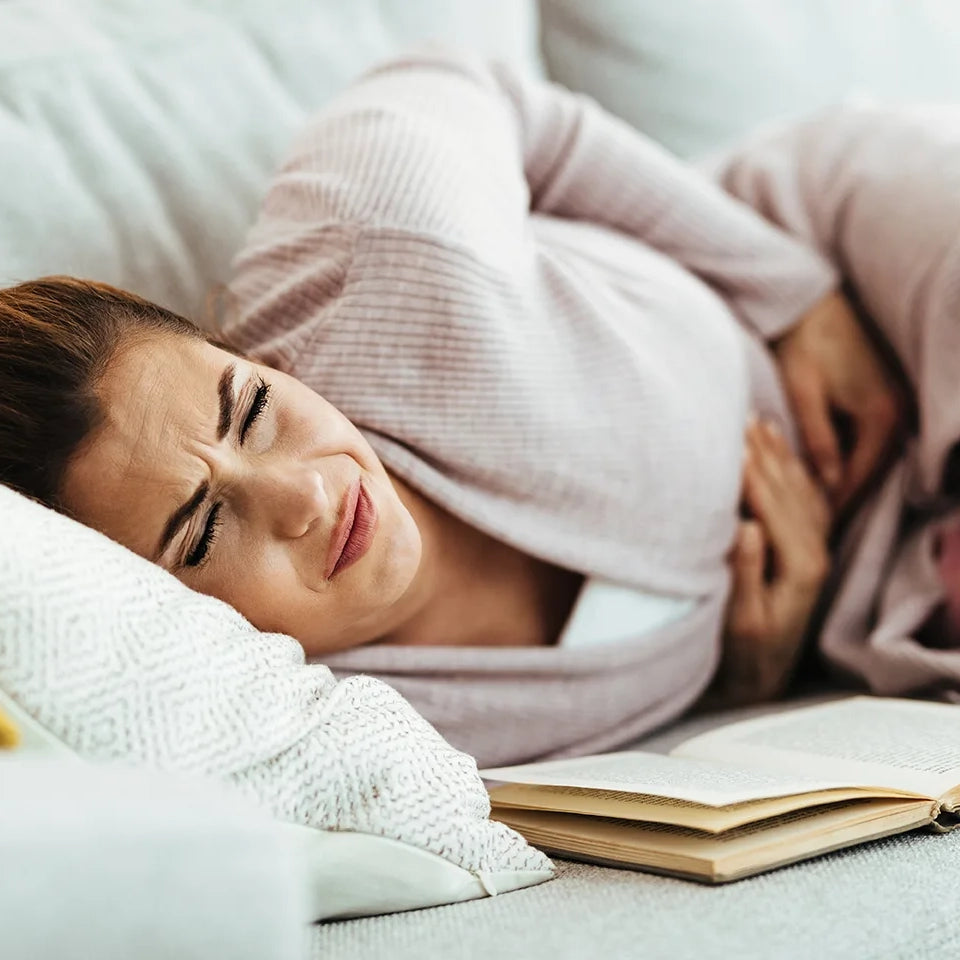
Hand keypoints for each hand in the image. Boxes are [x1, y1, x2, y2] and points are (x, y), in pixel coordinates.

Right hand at [714, 420, 831, 706]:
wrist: (762, 678)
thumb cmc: (742, 654)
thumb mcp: (740, 621)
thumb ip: (746, 573)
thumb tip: (746, 526)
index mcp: (800, 564)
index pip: (772, 503)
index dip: (750, 469)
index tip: (727, 439)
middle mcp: (815, 551)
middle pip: (788, 488)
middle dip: (762, 452)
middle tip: (735, 417)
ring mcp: (814, 548)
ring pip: (798, 488)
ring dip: (777, 454)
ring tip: (754, 422)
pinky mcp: (805, 549)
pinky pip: (804, 498)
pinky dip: (790, 468)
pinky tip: (777, 448)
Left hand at [774, 291, 904, 511]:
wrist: (811, 301)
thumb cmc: (802, 343)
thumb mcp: (803, 394)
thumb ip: (818, 440)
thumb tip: (830, 486)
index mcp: (882, 415)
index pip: (860, 477)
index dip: (835, 507)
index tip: (813, 533)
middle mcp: (899, 411)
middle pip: (870, 471)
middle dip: (842, 498)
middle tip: (813, 530)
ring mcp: (898, 403)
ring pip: (871, 456)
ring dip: (847, 478)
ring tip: (817, 508)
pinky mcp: (887, 395)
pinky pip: (870, 438)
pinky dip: (850, 456)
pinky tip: (826, 470)